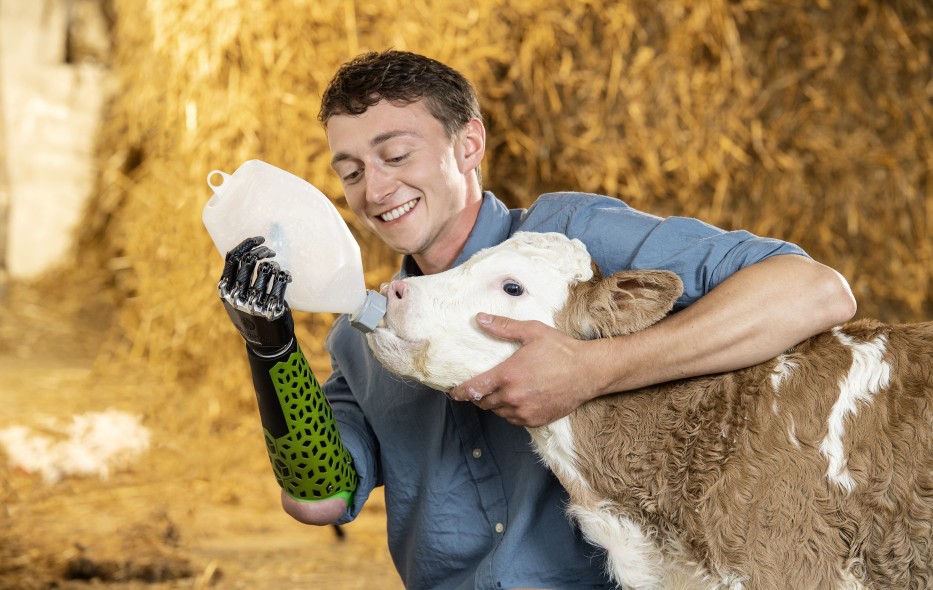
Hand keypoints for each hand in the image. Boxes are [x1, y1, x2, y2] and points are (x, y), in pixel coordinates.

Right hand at [218, 236, 294, 355]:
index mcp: (224, 290)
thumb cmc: (251, 315)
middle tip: (271, 251)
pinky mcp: (270, 310)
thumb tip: (250, 249)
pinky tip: (284, 276)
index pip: (233, 258)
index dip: (248, 244)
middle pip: (249, 260)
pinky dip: (283, 275)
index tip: (260, 239)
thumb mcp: (237, 298)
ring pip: (265, 270)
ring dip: (274, 265)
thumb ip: (238, 278)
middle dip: (263, 251)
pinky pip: (279, 282)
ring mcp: (253, 303)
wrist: (264, 344)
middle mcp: (236, 296)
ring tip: (276, 268)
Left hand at [448, 314, 598, 426]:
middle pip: (484, 402)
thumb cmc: (561, 349)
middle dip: (479, 396)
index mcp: (507, 375)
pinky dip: (511, 412)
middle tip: (479, 389)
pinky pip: (514, 420)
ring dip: (495, 404)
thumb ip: (503, 327)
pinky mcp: (535, 420)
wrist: (588, 372)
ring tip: (500, 393)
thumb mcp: (532, 332)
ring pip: (498, 412)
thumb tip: (479, 319)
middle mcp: (513, 397)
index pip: (474, 388)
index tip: (454, 393)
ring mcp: (524, 411)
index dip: (460, 392)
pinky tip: (516, 401)